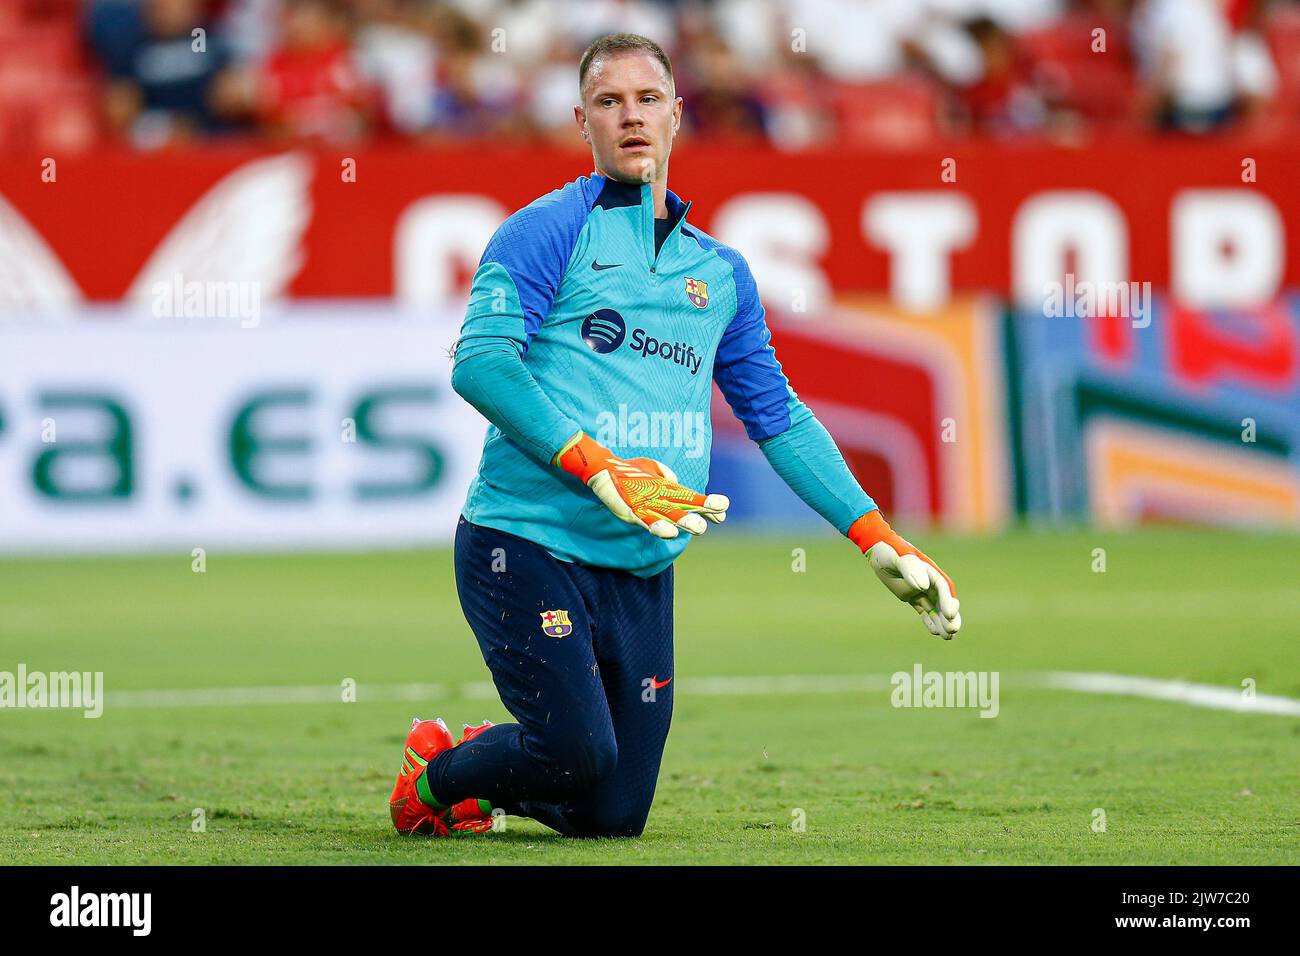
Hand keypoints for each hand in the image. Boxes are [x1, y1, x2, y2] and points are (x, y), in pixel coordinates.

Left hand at [554, 432, 728, 538]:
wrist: (601, 470)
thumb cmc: (628, 471)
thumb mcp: (651, 467)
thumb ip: (666, 474)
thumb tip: (677, 482)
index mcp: (666, 492)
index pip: (690, 499)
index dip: (706, 506)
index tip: (724, 512)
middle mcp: (657, 503)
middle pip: (682, 511)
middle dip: (699, 515)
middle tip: (720, 518)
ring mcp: (644, 508)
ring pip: (667, 518)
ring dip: (682, 523)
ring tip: (698, 528)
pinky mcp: (629, 511)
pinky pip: (644, 520)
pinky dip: (657, 526)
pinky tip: (669, 531)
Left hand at [848, 511, 960, 638]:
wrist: (877, 550)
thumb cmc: (889, 550)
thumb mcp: (898, 557)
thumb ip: (910, 568)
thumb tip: (923, 586)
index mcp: (929, 570)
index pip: (942, 587)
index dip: (948, 601)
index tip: (950, 614)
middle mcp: (928, 581)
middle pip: (944, 600)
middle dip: (950, 615)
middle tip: (953, 630)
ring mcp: (920, 589)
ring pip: (936, 608)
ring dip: (942, 622)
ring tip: (948, 637)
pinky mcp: (912, 596)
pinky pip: (924, 610)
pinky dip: (930, 621)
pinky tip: (935, 632)